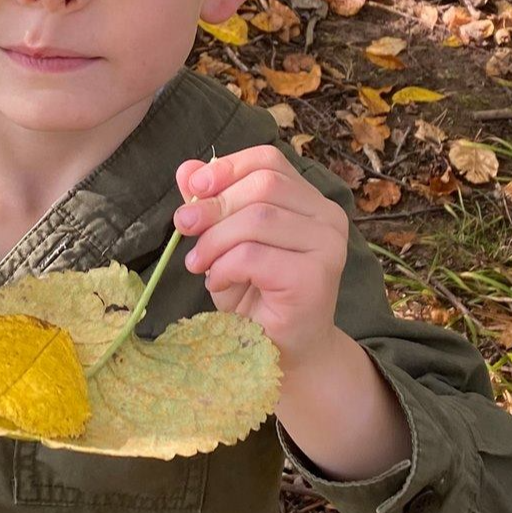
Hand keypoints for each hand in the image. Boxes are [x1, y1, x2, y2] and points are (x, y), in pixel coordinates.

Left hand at [172, 146, 349, 362]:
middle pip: (263, 185)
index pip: (269, 161)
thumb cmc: (255, 295)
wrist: (282, 352)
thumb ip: (211, 204)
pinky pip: (255, 256)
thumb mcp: (224, 243)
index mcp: (309, 201)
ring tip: (200, 265)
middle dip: (214, 205)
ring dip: (215, 241)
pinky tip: (219, 282)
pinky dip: (225, 267)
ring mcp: (327, 246)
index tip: (192, 188)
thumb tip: (186, 169)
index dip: (227, 167)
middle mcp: (327, 217)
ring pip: (258, 219)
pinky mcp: (315, 277)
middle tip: (183, 228)